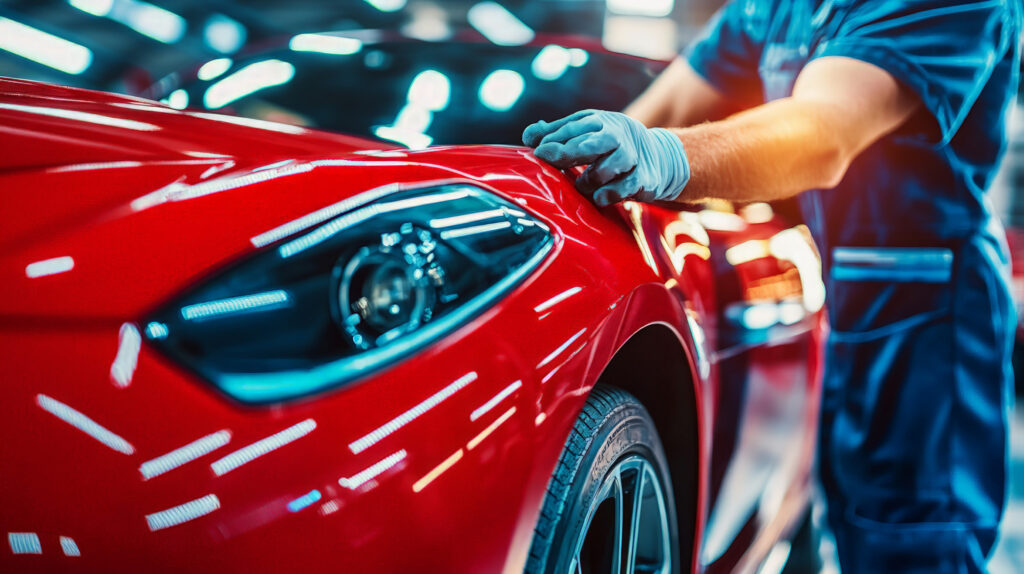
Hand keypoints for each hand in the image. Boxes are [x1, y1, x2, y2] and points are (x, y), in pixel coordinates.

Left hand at [522, 110, 689, 205]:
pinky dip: (610, 193)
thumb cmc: (607, 145)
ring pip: (609, 166)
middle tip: (547, 159)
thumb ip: (555, 134)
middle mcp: (616, 136)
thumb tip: (528, 135)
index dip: (554, 139)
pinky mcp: (644, 178)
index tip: (538, 152)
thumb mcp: (583, 133)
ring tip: (581, 185)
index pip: (574, 128)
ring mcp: (631, 157)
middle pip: (592, 143)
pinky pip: (626, 187)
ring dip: (590, 178)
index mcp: (598, 122)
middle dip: (568, 152)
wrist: (656, 156)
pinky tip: (599, 197)